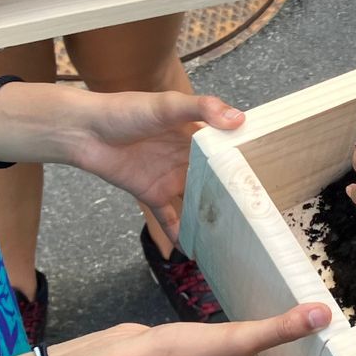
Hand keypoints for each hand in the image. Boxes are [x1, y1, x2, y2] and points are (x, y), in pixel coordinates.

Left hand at [63, 88, 245, 241]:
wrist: (83, 130)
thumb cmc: (125, 110)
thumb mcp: (167, 104)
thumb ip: (202, 108)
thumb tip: (239, 120)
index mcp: (196, 134)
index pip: (228, 149)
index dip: (247, 161)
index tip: (272, 176)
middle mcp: (187, 158)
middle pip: (216, 179)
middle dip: (235, 195)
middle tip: (261, 214)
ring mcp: (171, 178)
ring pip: (198, 201)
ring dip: (212, 216)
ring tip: (235, 236)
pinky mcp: (152, 195)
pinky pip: (170, 218)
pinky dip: (181, 233)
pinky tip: (194, 250)